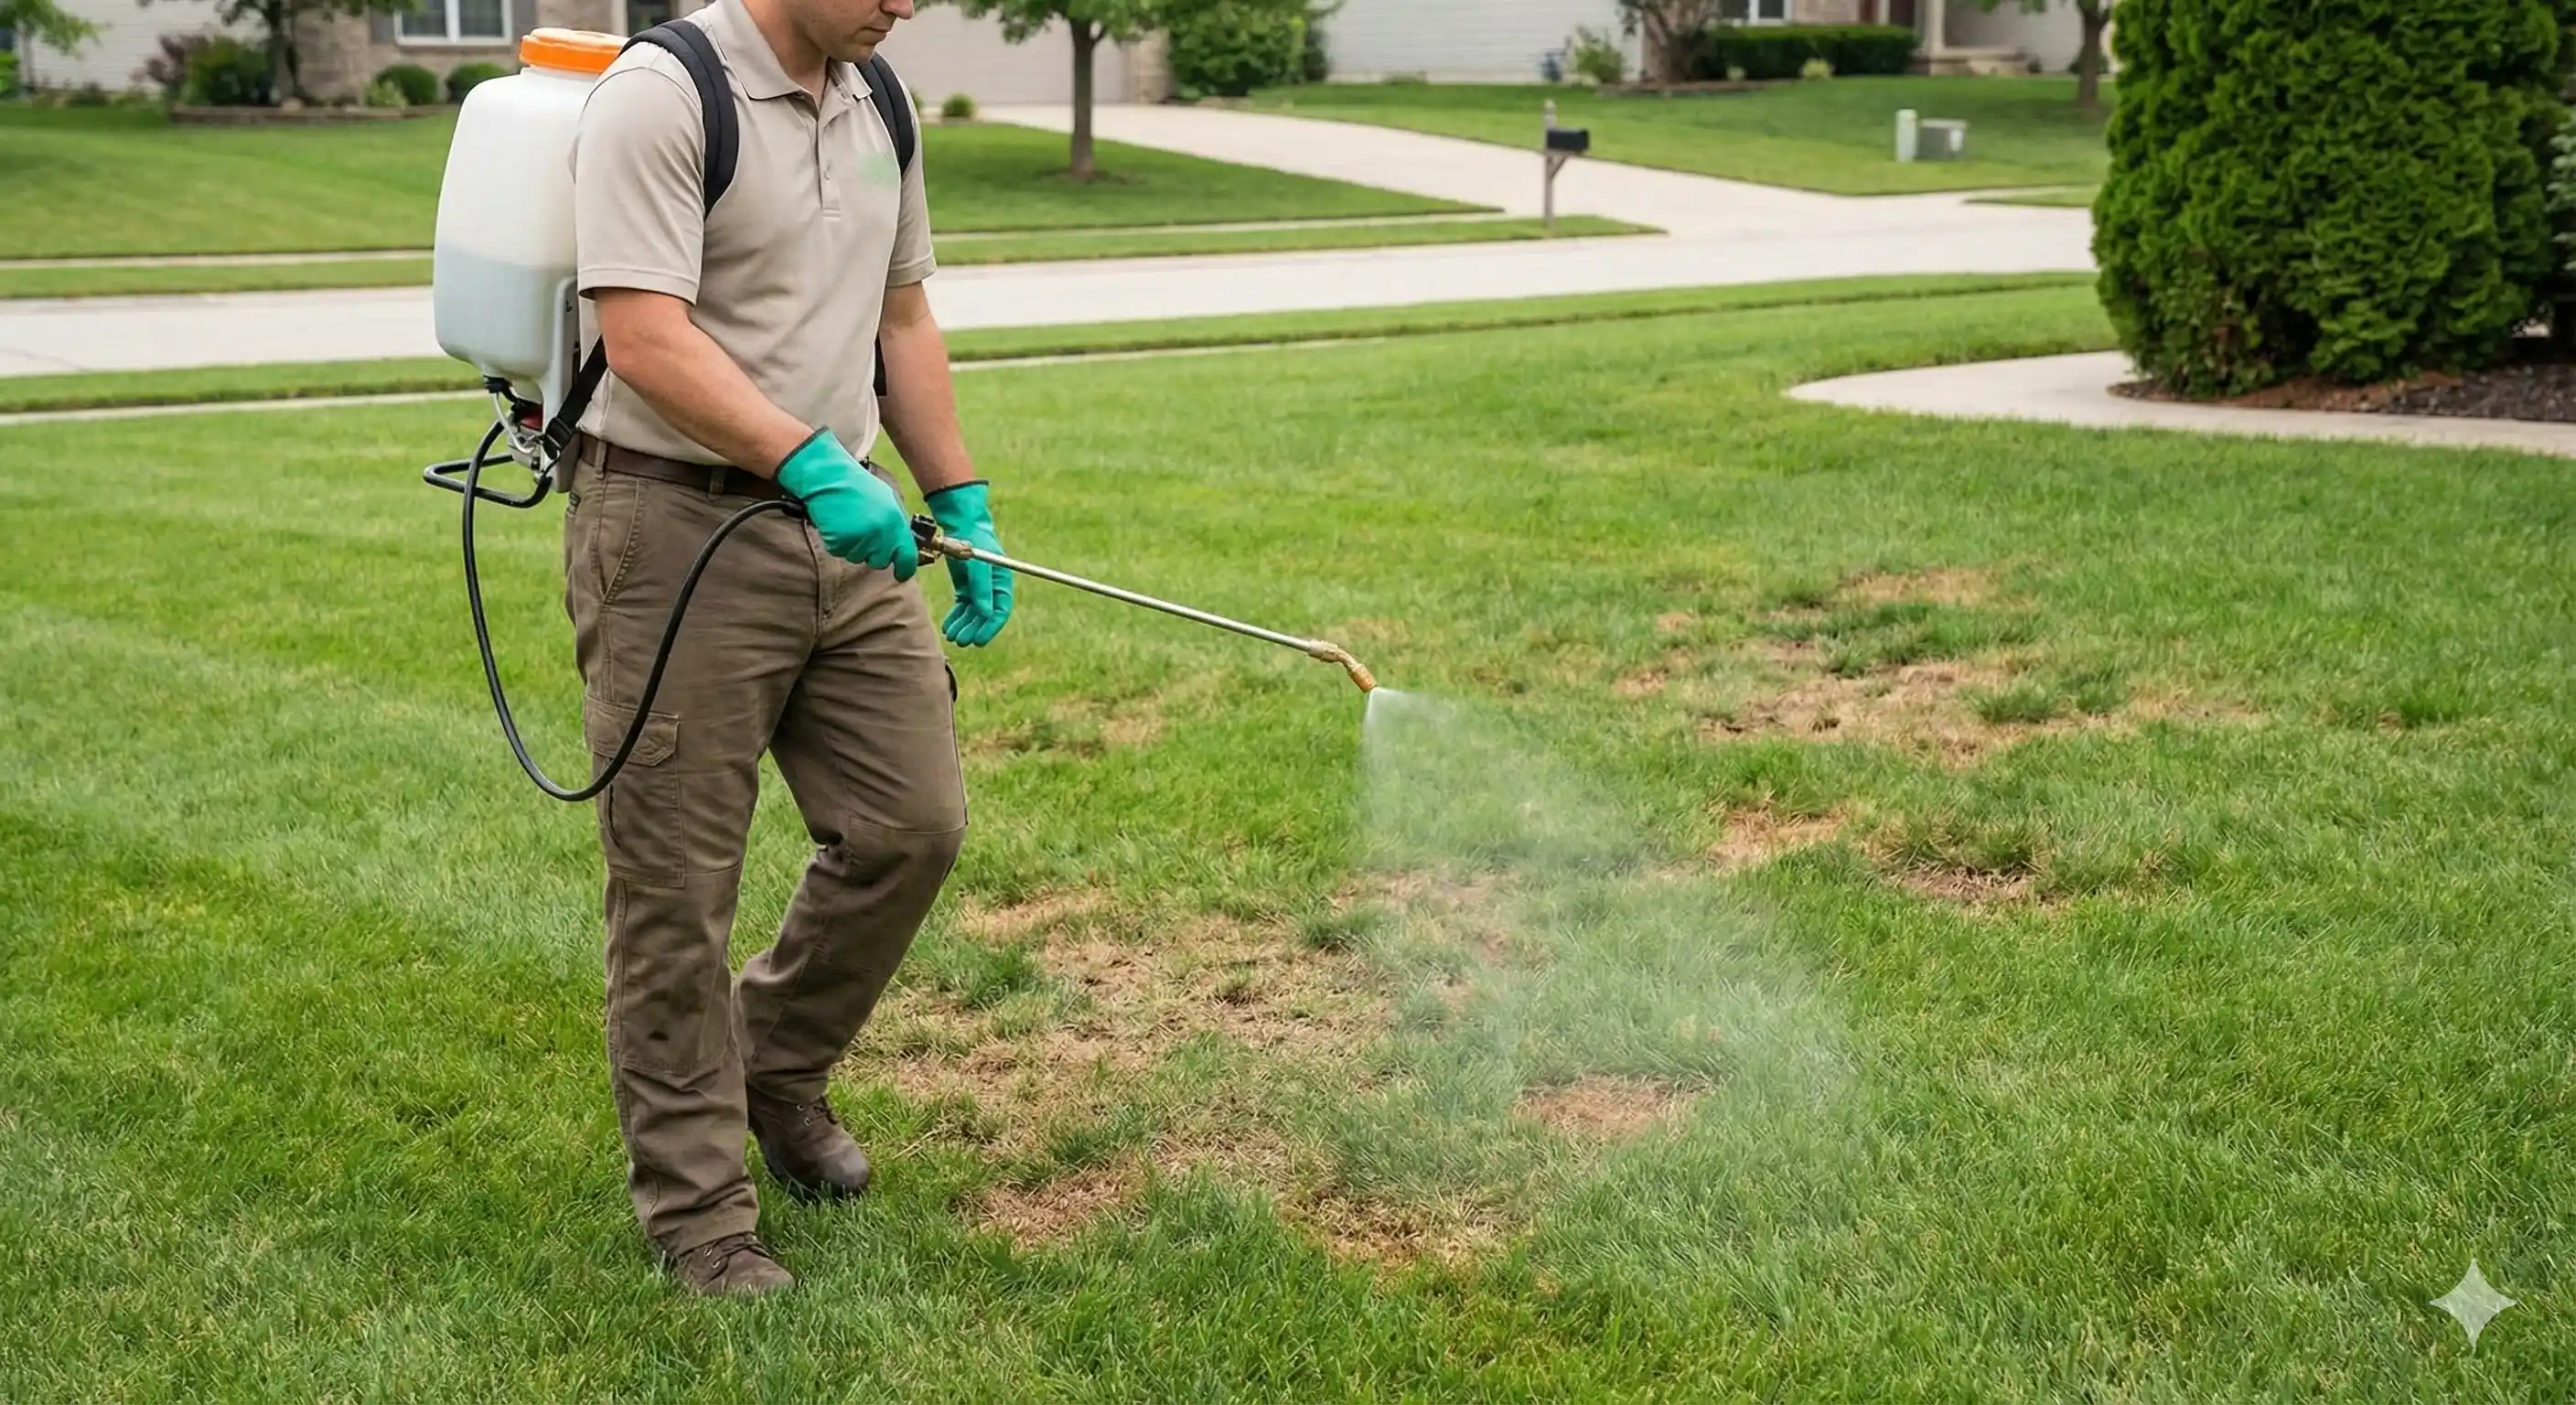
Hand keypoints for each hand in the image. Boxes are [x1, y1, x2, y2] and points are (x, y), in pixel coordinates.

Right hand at [772, 430, 915, 580]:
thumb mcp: (886, 499)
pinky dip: (836, 542)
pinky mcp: (841, 542)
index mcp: (896, 521)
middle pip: (880, 561)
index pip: (907, 556)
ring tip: (847, 521)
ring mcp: (861, 539)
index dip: (905, 569)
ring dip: (852, 546)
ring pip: (858, 557)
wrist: (829, 476)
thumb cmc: (856, 486)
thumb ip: (896, 524)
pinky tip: (835, 523)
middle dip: (872, 553)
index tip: (901, 575)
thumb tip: (902, 546)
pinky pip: (840, 552)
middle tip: (861, 533)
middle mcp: (882, 533)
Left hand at [923, 480, 1012, 646]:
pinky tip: (948, 626)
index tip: (978, 641)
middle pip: (985, 616)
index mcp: (1002, 584)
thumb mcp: (978, 566)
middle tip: (960, 641)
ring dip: (963, 626)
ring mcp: (978, 589)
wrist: (962, 526)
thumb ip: (981, 589)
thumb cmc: (974, 543)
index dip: (990, 628)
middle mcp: (992, 589)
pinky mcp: (966, 587)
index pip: (1000, 612)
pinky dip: (956, 617)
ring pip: (972, 614)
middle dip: (973, 630)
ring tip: (951, 636)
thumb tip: (985, 614)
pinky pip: (962, 607)